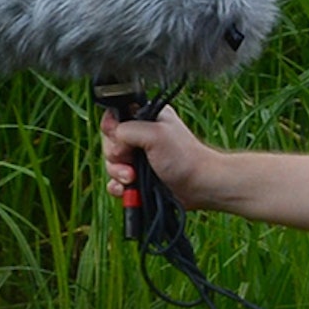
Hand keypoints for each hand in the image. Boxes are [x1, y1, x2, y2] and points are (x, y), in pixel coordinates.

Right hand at [98, 102, 221, 209]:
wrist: (198, 186)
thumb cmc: (184, 158)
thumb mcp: (154, 134)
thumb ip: (127, 130)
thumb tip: (114, 142)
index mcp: (145, 118)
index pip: (114, 118)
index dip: (112, 131)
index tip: (122, 141)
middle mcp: (140, 137)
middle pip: (109, 143)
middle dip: (116, 157)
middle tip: (131, 164)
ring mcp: (138, 159)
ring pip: (111, 164)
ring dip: (118, 174)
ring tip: (133, 179)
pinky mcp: (137, 178)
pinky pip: (116, 182)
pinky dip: (118, 187)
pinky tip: (127, 190)